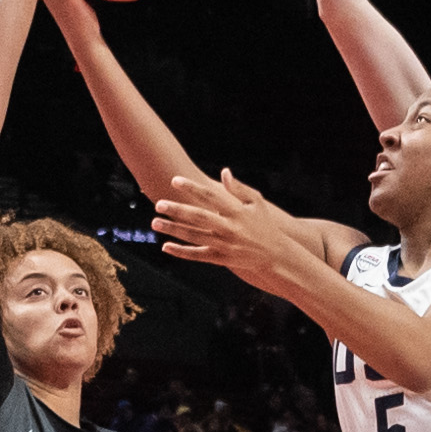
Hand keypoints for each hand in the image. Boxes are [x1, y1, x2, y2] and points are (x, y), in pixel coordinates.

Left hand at [149, 169, 307, 294]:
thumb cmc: (264, 224)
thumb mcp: (256, 203)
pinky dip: (181, 252)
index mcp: (237, 212)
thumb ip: (239, 188)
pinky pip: (197, 256)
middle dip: (178, 211)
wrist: (275, 255)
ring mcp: (224, 245)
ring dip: (173, 230)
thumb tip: (224, 171)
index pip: (210, 197)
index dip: (192, 188)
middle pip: (198, 218)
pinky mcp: (221, 259)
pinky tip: (165, 246)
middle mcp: (229, 228)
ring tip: (155, 222)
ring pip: (194, 237)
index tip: (175, 180)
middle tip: (158, 204)